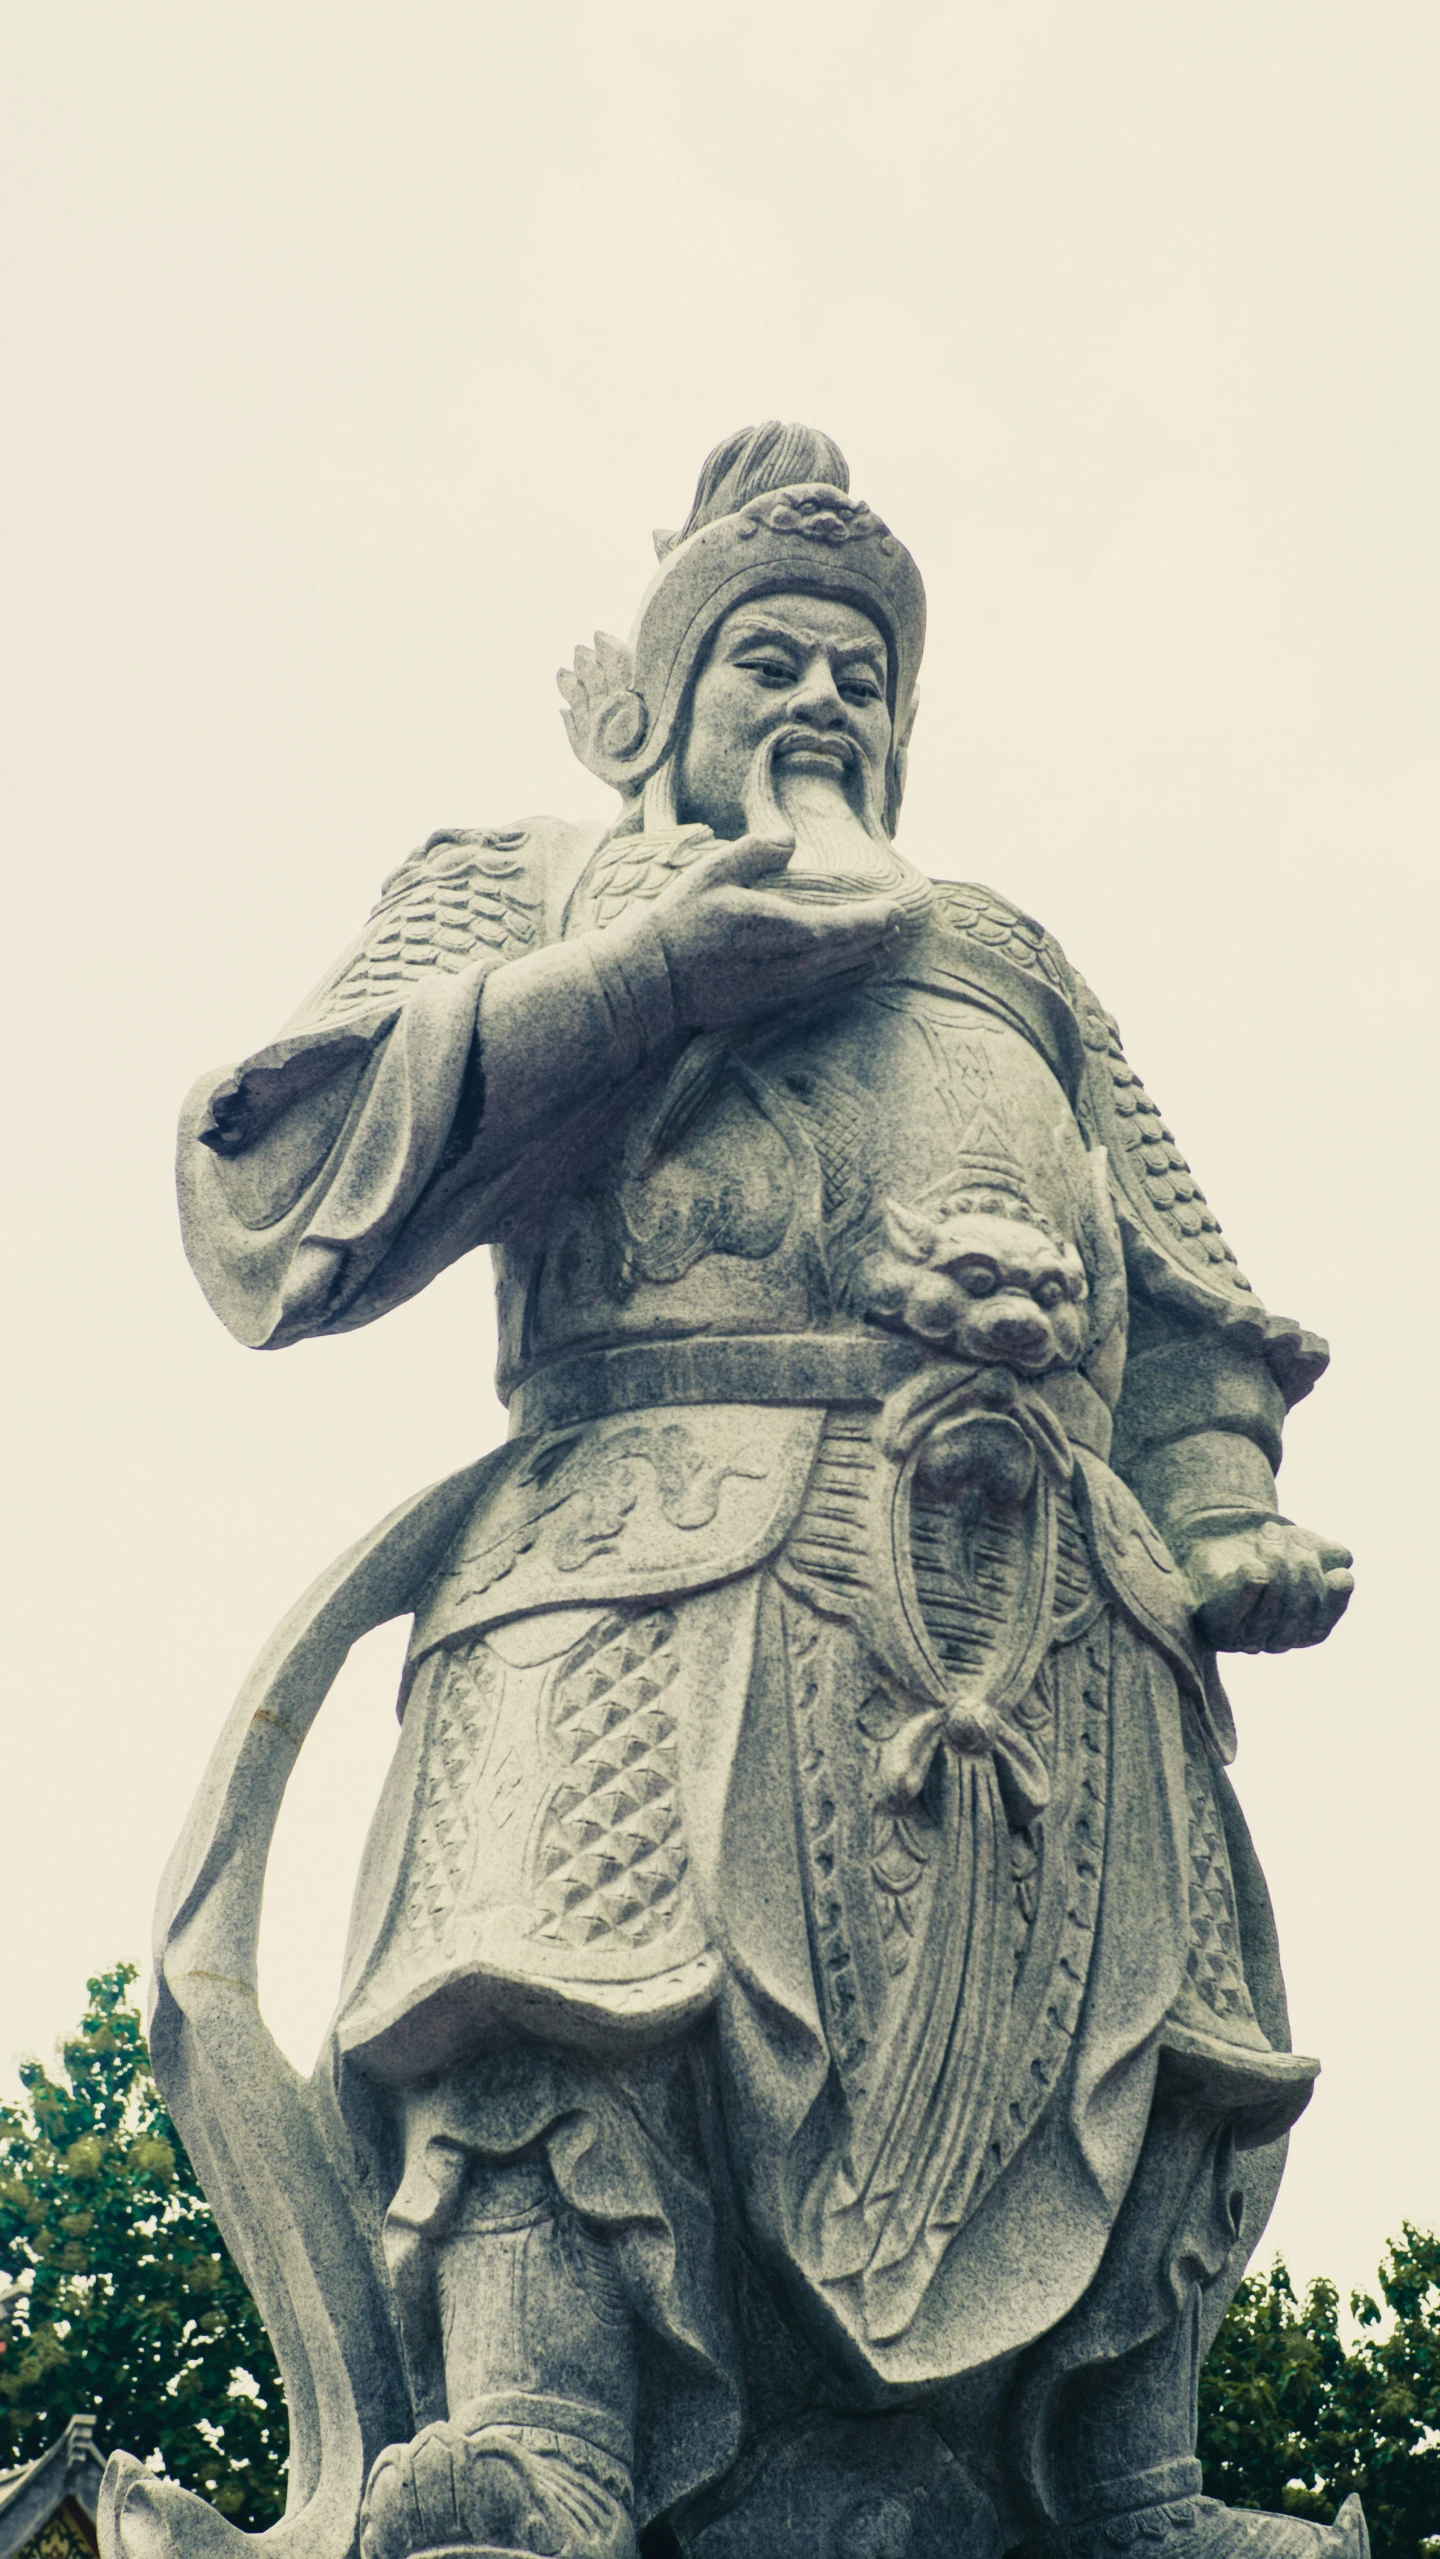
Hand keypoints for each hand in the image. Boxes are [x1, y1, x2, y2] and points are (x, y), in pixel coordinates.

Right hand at [636, 828, 904, 1034]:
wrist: (653, 982)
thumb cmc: (682, 922)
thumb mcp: (713, 872)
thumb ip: (756, 852)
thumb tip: (790, 840)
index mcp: (782, 929)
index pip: (844, 927)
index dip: (874, 920)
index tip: (895, 910)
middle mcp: (791, 965)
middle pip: (850, 955)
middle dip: (877, 940)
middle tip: (897, 925)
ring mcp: (783, 991)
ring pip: (839, 977)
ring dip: (866, 962)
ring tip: (886, 948)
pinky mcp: (771, 1006)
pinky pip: (822, 993)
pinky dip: (844, 981)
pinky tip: (852, 973)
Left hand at [1182, 1518, 1353, 1651]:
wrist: (1215, 1541)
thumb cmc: (1267, 1549)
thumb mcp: (1302, 1547)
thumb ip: (1327, 1555)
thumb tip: (1344, 1559)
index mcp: (1300, 1632)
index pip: (1322, 1624)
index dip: (1335, 1601)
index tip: (1340, 1574)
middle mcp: (1275, 1641)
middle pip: (1299, 1607)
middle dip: (1303, 1566)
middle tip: (1293, 1534)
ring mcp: (1244, 1636)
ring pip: (1271, 1599)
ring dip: (1276, 1557)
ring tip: (1269, 1529)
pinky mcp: (1217, 1623)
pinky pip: (1239, 1603)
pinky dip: (1250, 1581)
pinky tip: (1255, 1563)